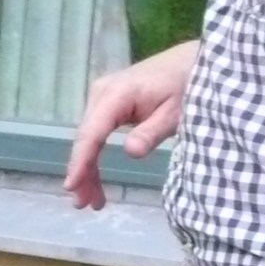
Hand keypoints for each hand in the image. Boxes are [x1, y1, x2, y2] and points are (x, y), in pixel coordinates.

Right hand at [64, 39, 198, 208]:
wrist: (193, 60)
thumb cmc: (188, 83)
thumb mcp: (176, 111)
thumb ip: (152, 132)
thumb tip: (129, 154)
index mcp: (115, 95)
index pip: (92, 133)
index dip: (80, 162)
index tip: (72, 186)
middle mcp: (101, 94)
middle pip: (86, 139)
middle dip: (83, 173)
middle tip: (85, 205)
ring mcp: (102, 98)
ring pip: (89, 139)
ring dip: (88, 169)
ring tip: (92, 201)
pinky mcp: (109, 103)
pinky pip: (97, 133)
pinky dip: (95, 156)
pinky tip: (95, 178)